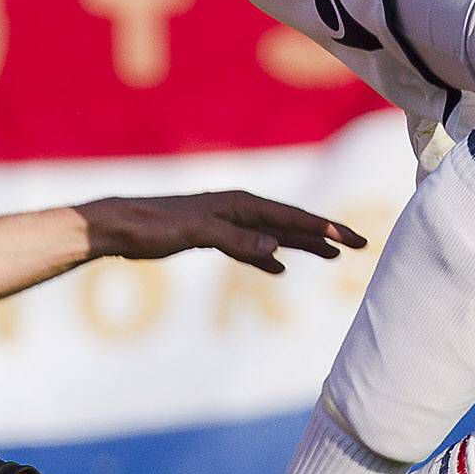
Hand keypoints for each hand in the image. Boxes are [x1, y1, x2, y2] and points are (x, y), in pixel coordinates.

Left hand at [78, 190, 364, 274]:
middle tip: (358, 245)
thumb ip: (236, 241)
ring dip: (302, 245)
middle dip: (323, 234)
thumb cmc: (151, 226)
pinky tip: (279, 269)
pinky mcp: (210, 236)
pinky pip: (250, 246)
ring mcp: (224, 222)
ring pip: (273, 234)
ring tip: (330, 256)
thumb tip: (277, 251)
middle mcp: (236, 209)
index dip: (324, 229)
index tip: (353, 240)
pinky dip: (269, 257)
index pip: (292, 217)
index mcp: (239, 204)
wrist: (116, 226)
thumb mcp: (196, 233)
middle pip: (290, 222)